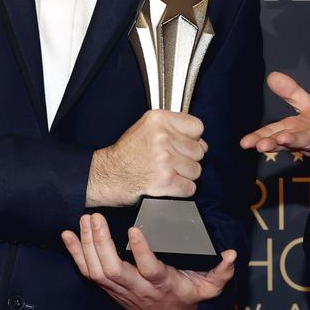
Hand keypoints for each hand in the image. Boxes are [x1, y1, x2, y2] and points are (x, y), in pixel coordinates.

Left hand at [62, 214, 235, 309]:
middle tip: (96, 217)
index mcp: (160, 284)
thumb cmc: (185, 298)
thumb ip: (220, 273)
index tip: (134, 229)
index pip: (148, 268)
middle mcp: (136, 287)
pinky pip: (86, 272)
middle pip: (112, 269)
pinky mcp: (109, 286)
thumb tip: (231, 255)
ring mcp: (119, 288)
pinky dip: (75, 253)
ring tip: (86, 219)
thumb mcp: (207, 288)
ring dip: (87, 245)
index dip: (140, 251)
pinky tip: (68, 234)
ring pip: (96, 270)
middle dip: (100, 243)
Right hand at [87, 110, 207, 206]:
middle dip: (188, 158)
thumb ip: (173, 128)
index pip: (197, 127)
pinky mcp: (165, 181)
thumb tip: (202, 142)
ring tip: (168, 172)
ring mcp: (165, 160)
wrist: (107, 176)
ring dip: (185, 175)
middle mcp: (162, 137)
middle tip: (171, 161)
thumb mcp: (145, 127)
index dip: (193, 138)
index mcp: (159, 120)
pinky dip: (181, 190)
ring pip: (196, 170)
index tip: (184, 144)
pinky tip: (168, 184)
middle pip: (198, 150)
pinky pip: (190, 187)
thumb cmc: (125, 154)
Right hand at [239, 72, 309, 205]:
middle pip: (290, 140)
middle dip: (275, 142)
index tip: (245, 143)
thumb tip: (271, 76)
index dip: (260, 137)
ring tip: (284, 138)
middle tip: (260, 146)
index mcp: (298, 131)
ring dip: (297, 140)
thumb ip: (291, 94)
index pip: (276, 133)